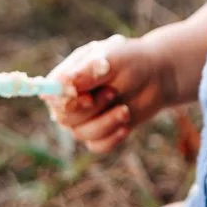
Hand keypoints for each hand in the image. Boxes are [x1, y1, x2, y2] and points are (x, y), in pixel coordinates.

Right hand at [43, 34, 166, 153]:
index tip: (87, 98)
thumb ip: (88, 71)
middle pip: (64, 117)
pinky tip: (126, 125)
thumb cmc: (131, 61)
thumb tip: (61, 82)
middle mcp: (70, 99)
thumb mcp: (112, 60)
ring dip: (106, 122)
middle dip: (92, 109)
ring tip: (125, 109)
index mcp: (67, 76)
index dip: (65, 101)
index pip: (50, 94)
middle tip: (113, 93)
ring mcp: (83, 118)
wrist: (156, 76)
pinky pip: (97, 146)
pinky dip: (113, 137)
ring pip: (81, 133)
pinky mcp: (99, 133)